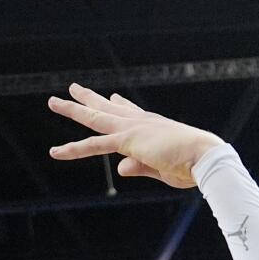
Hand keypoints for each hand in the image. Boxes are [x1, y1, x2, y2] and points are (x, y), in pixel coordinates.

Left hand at [47, 84, 222, 189]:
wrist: (204, 158)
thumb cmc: (192, 165)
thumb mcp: (162, 169)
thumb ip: (139, 167)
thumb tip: (119, 170)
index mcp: (154, 127)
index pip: (132, 112)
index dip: (120, 104)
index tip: (112, 97)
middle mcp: (141, 122)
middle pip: (108, 108)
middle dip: (90, 98)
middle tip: (74, 89)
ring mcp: (132, 129)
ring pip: (94, 118)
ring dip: (73, 109)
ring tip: (54, 102)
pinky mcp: (126, 141)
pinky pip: (94, 145)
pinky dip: (73, 149)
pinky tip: (55, 152)